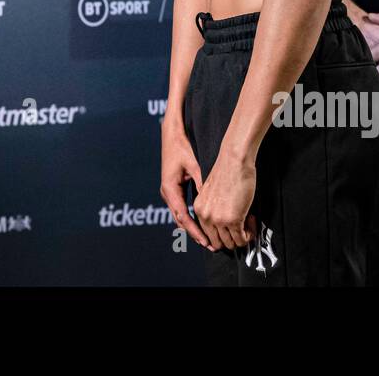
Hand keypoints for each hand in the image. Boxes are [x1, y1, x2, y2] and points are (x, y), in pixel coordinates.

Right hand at [159, 118, 210, 248]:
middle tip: (210, 245)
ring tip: (207, 238)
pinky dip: (190, 217)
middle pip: (180, 219)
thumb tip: (210, 202)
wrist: (171, 133)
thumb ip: (201, 183)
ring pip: (180, 215)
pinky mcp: (173, 187)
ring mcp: (169, 190)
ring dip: (192, 226)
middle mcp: (167, 192)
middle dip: (194, 233)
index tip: (205, 241)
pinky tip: (201, 223)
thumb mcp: (194, 165)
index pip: (183, 216)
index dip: (195, 231)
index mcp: (170, 188)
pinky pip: (181, 207)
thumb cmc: (182, 146)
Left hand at [192, 154, 256, 252]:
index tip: (232, 228)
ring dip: (242, 236)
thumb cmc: (227, 171)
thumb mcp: (212, 193)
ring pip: (231, 243)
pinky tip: (251, 220)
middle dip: (232, 239)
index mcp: (199, 208)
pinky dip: (249, 233)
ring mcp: (218, 219)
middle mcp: (206, 216)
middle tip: (242, 227)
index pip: (208, 235)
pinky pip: (242, 238)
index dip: (223, 234)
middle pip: (218, 243)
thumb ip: (213, 209)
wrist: (234, 160)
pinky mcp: (232, 219)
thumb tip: (224, 225)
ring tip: (248, 222)